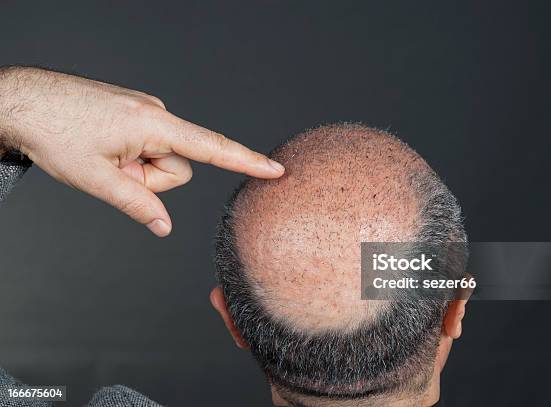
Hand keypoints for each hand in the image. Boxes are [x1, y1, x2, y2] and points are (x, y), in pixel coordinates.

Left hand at [0, 66, 283, 235]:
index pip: (210, 147)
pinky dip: (130, 155)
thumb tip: (165, 228)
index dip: (246, 161)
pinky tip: (104, 146)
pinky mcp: (134, 112)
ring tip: (104, 156)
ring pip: (159, 158)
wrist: (22, 100)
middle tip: (112, 170)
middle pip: (175, 166)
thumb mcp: (96, 178)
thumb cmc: (54, 132)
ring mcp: (145, 111)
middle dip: (148, 178)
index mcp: (153, 124)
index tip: (275, 168)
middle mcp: (155, 113)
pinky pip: (146, 144)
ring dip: (136, 167)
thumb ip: (137, 204)